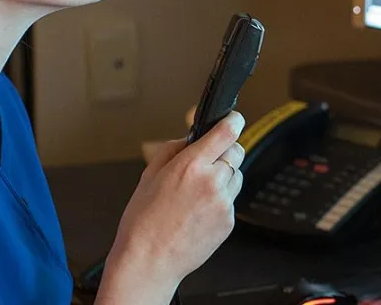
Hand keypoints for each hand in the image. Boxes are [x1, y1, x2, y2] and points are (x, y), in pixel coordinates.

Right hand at [96, 111, 245, 304]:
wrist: (149, 261)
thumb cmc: (143, 222)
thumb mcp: (149, 175)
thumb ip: (173, 150)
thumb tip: (189, 139)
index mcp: (191, 166)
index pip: (226, 132)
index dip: (233, 122)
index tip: (234, 119)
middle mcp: (212, 182)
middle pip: (237, 152)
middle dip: (225, 151)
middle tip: (209, 161)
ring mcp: (223, 203)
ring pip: (237, 176)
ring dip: (225, 176)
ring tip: (199, 192)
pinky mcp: (229, 221)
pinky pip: (231, 201)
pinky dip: (220, 201)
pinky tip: (198, 211)